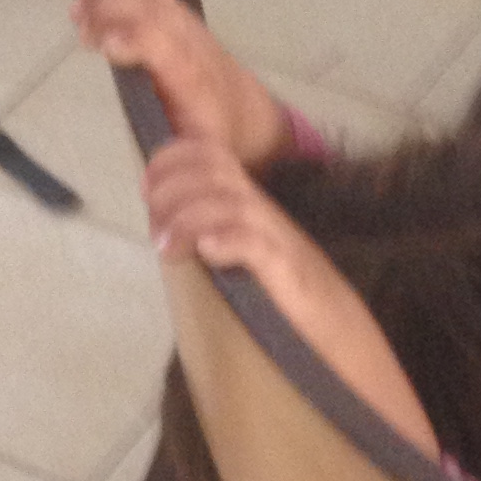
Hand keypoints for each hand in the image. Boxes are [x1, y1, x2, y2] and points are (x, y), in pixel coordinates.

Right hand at [75, 0, 287, 162]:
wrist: (246, 112)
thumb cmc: (214, 136)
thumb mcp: (200, 156)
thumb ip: (176, 162)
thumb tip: (155, 192)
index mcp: (190, 77)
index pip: (165, 43)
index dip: (134, 36)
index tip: (104, 46)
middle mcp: (187, 39)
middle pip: (147, 4)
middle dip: (108, 9)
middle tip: (82, 32)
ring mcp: (181, 19)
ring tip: (80, 10)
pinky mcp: (174, 10)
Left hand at [142, 135, 442, 455]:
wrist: (334, 328)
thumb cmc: (274, 291)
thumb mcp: (233, 248)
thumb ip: (203, 228)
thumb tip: (158, 223)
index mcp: (243, 200)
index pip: (207, 153)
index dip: (170, 161)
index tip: (146, 191)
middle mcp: (258, 209)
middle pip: (213, 167)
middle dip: (171, 187)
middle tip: (157, 229)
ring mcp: (275, 236)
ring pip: (229, 202)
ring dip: (187, 219)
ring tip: (168, 249)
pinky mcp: (287, 271)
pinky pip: (256, 244)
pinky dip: (226, 240)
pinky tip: (207, 251)